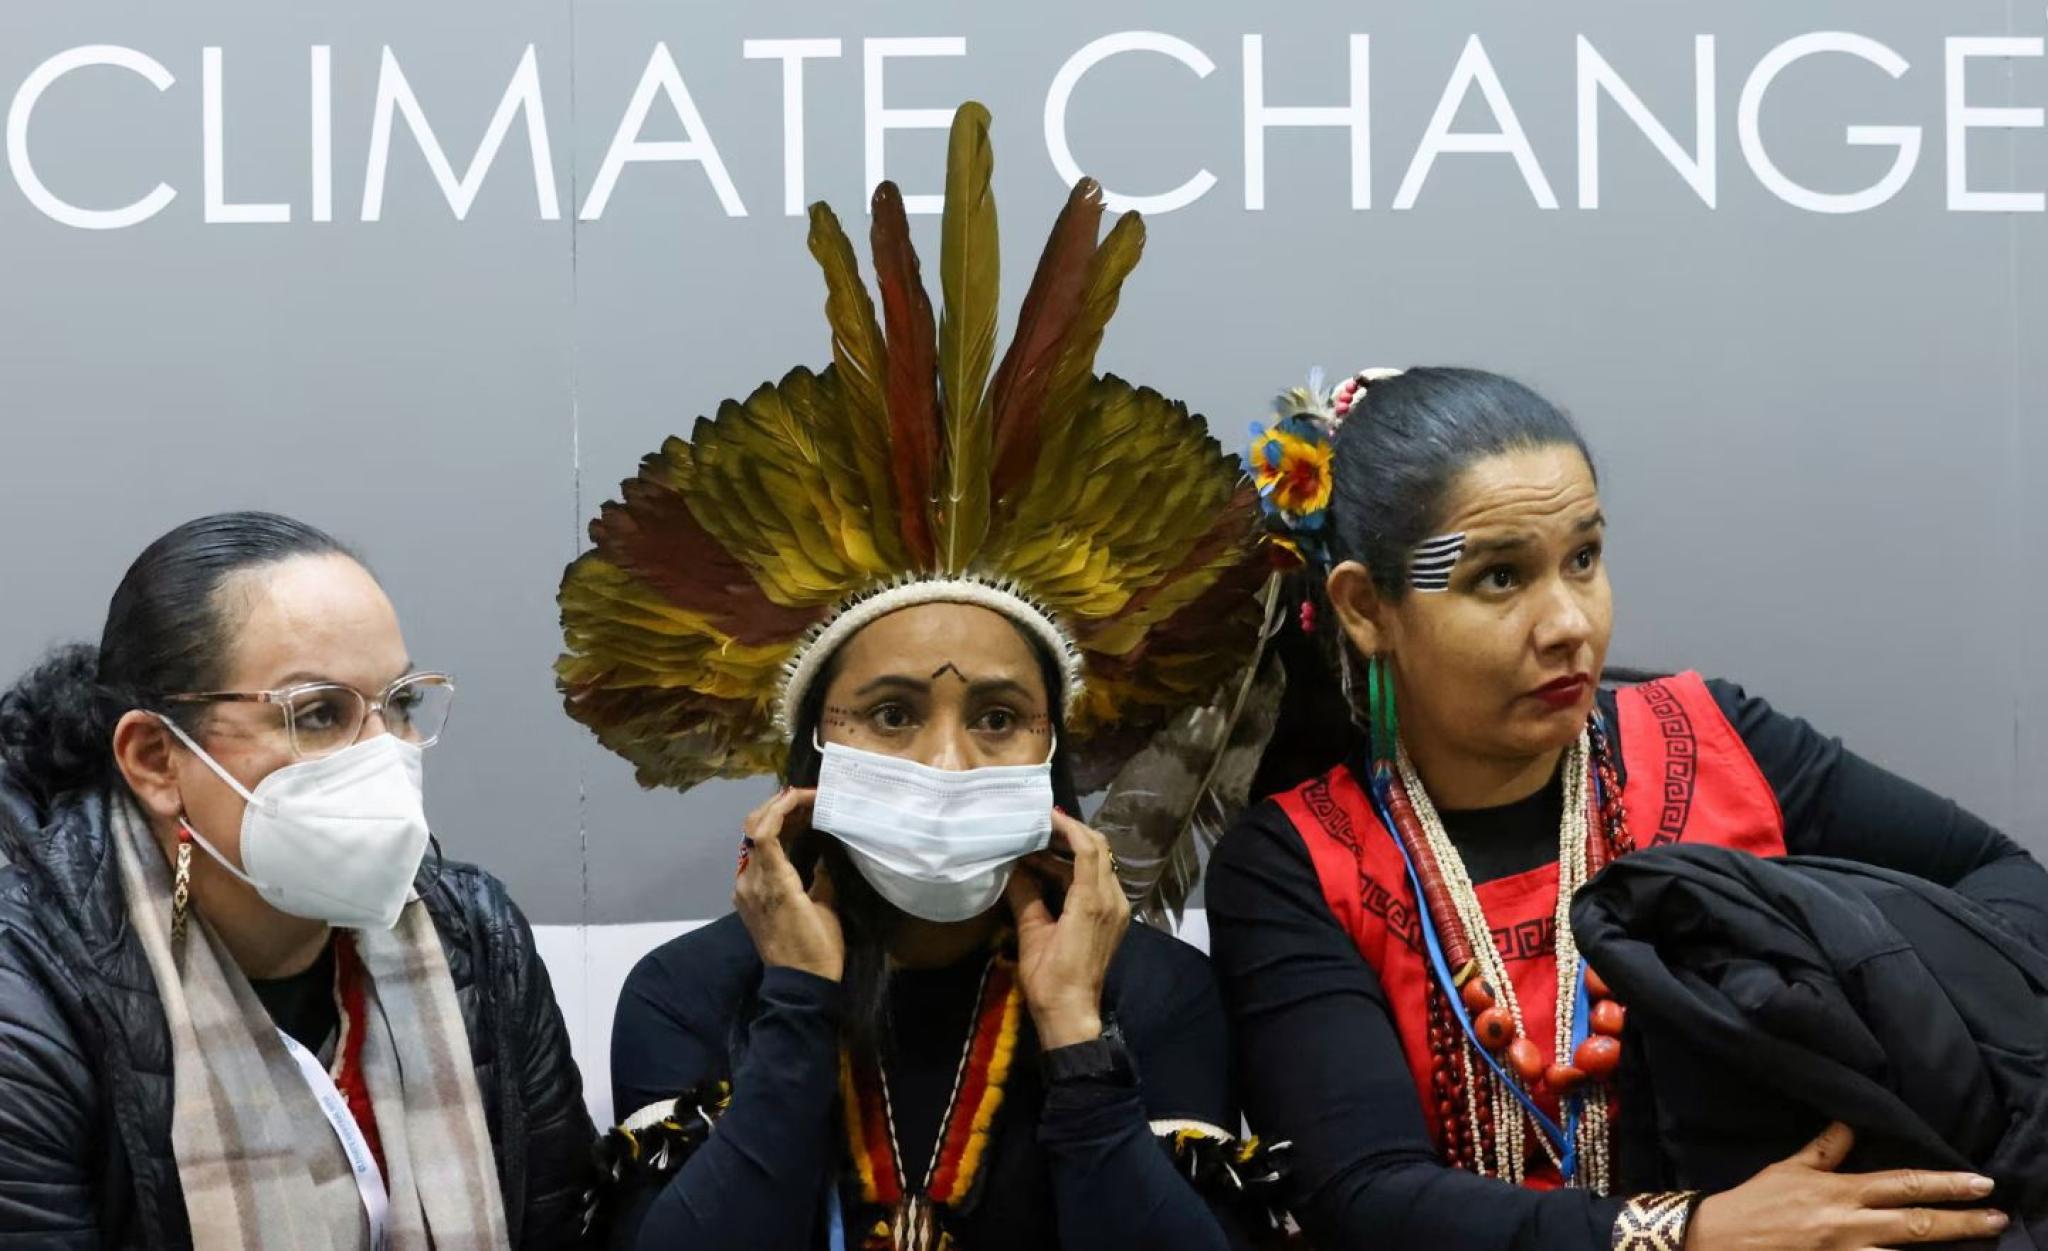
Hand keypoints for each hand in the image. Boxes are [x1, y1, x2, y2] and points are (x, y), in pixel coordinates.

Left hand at [732, 788, 843, 980]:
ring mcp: (743, 891)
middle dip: (776, 807)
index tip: (804, 795)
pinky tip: (790, 839)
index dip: (781, 806)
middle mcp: (750, 883)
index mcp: (773, 883)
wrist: (797, 986)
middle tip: (805, 799)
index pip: (764, 831)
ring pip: (749, 842)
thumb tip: (823, 852)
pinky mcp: (744, 899)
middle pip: (751, 829)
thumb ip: (822, 875)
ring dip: (771, 821)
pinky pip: (751, 859)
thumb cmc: (819, 950)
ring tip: (801, 813)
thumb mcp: (828, 909)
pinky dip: (767, 841)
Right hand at [1006, 810, 1130, 1048]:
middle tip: (1039, 826)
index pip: (1087, 849)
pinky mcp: (1113, 918)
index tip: (1045, 814)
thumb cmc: (1049, 978)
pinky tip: (1049, 871)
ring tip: (1036, 848)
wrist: (1072, 1014)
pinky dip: (1077, 870)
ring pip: (1099, 865)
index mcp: (1092, 903)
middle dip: (1071, 834)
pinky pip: (1100, 881)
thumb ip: (1024, 895)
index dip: (1068, 827)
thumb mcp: (1031, 935)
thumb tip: (1012, 866)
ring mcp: (1117, 910)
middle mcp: (1112, 901)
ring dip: (1070, 853)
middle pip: (1099, 851)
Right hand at [1685, 1122, 2004, 1249]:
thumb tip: (1848, 1124)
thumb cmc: (1755, 1203)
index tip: (1979, 1182)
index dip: (1944, 1183)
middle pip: (1917, 1222)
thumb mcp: (1788, 1170)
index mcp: (1840, 1192)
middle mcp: (1849, 1223)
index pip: (1903, 1184)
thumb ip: (1824, 1151)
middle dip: (1962, 1221)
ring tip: (1976, 1246)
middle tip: (1997, 1218)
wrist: (1720, 1240)